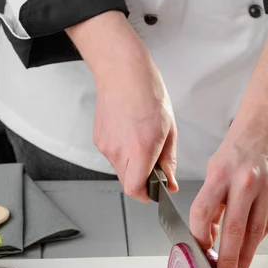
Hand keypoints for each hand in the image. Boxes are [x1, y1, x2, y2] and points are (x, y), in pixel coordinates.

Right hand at [67, 12, 177, 201]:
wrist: (121, 71)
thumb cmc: (148, 92)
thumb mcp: (170, 129)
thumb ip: (168, 161)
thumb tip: (169, 182)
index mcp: (140, 148)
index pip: (135, 189)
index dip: (146, 195)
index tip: (155, 192)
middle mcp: (119, 150)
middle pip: (128, 182)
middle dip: (142, 179)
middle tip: (154, 162)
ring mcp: (106, 146)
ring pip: (120, 169)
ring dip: (133, 164)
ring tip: (142, 139)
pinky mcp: (98, 139)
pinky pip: (113, 155)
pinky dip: (124, 152)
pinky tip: (130, 132)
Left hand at [190, 0, 267, 267]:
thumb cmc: (238, 150)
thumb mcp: (215, 169)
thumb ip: (210, 202)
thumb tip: (207, 237)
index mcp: (221, 174)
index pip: (204, 211)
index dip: (200, 236)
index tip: (199, 253)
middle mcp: (245, 183)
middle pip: (234, 229)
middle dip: (227, 260)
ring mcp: (267, 190)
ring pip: (255, 232)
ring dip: (245, 258)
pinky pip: (267, 225)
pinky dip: (257, 241)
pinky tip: (250, 254)